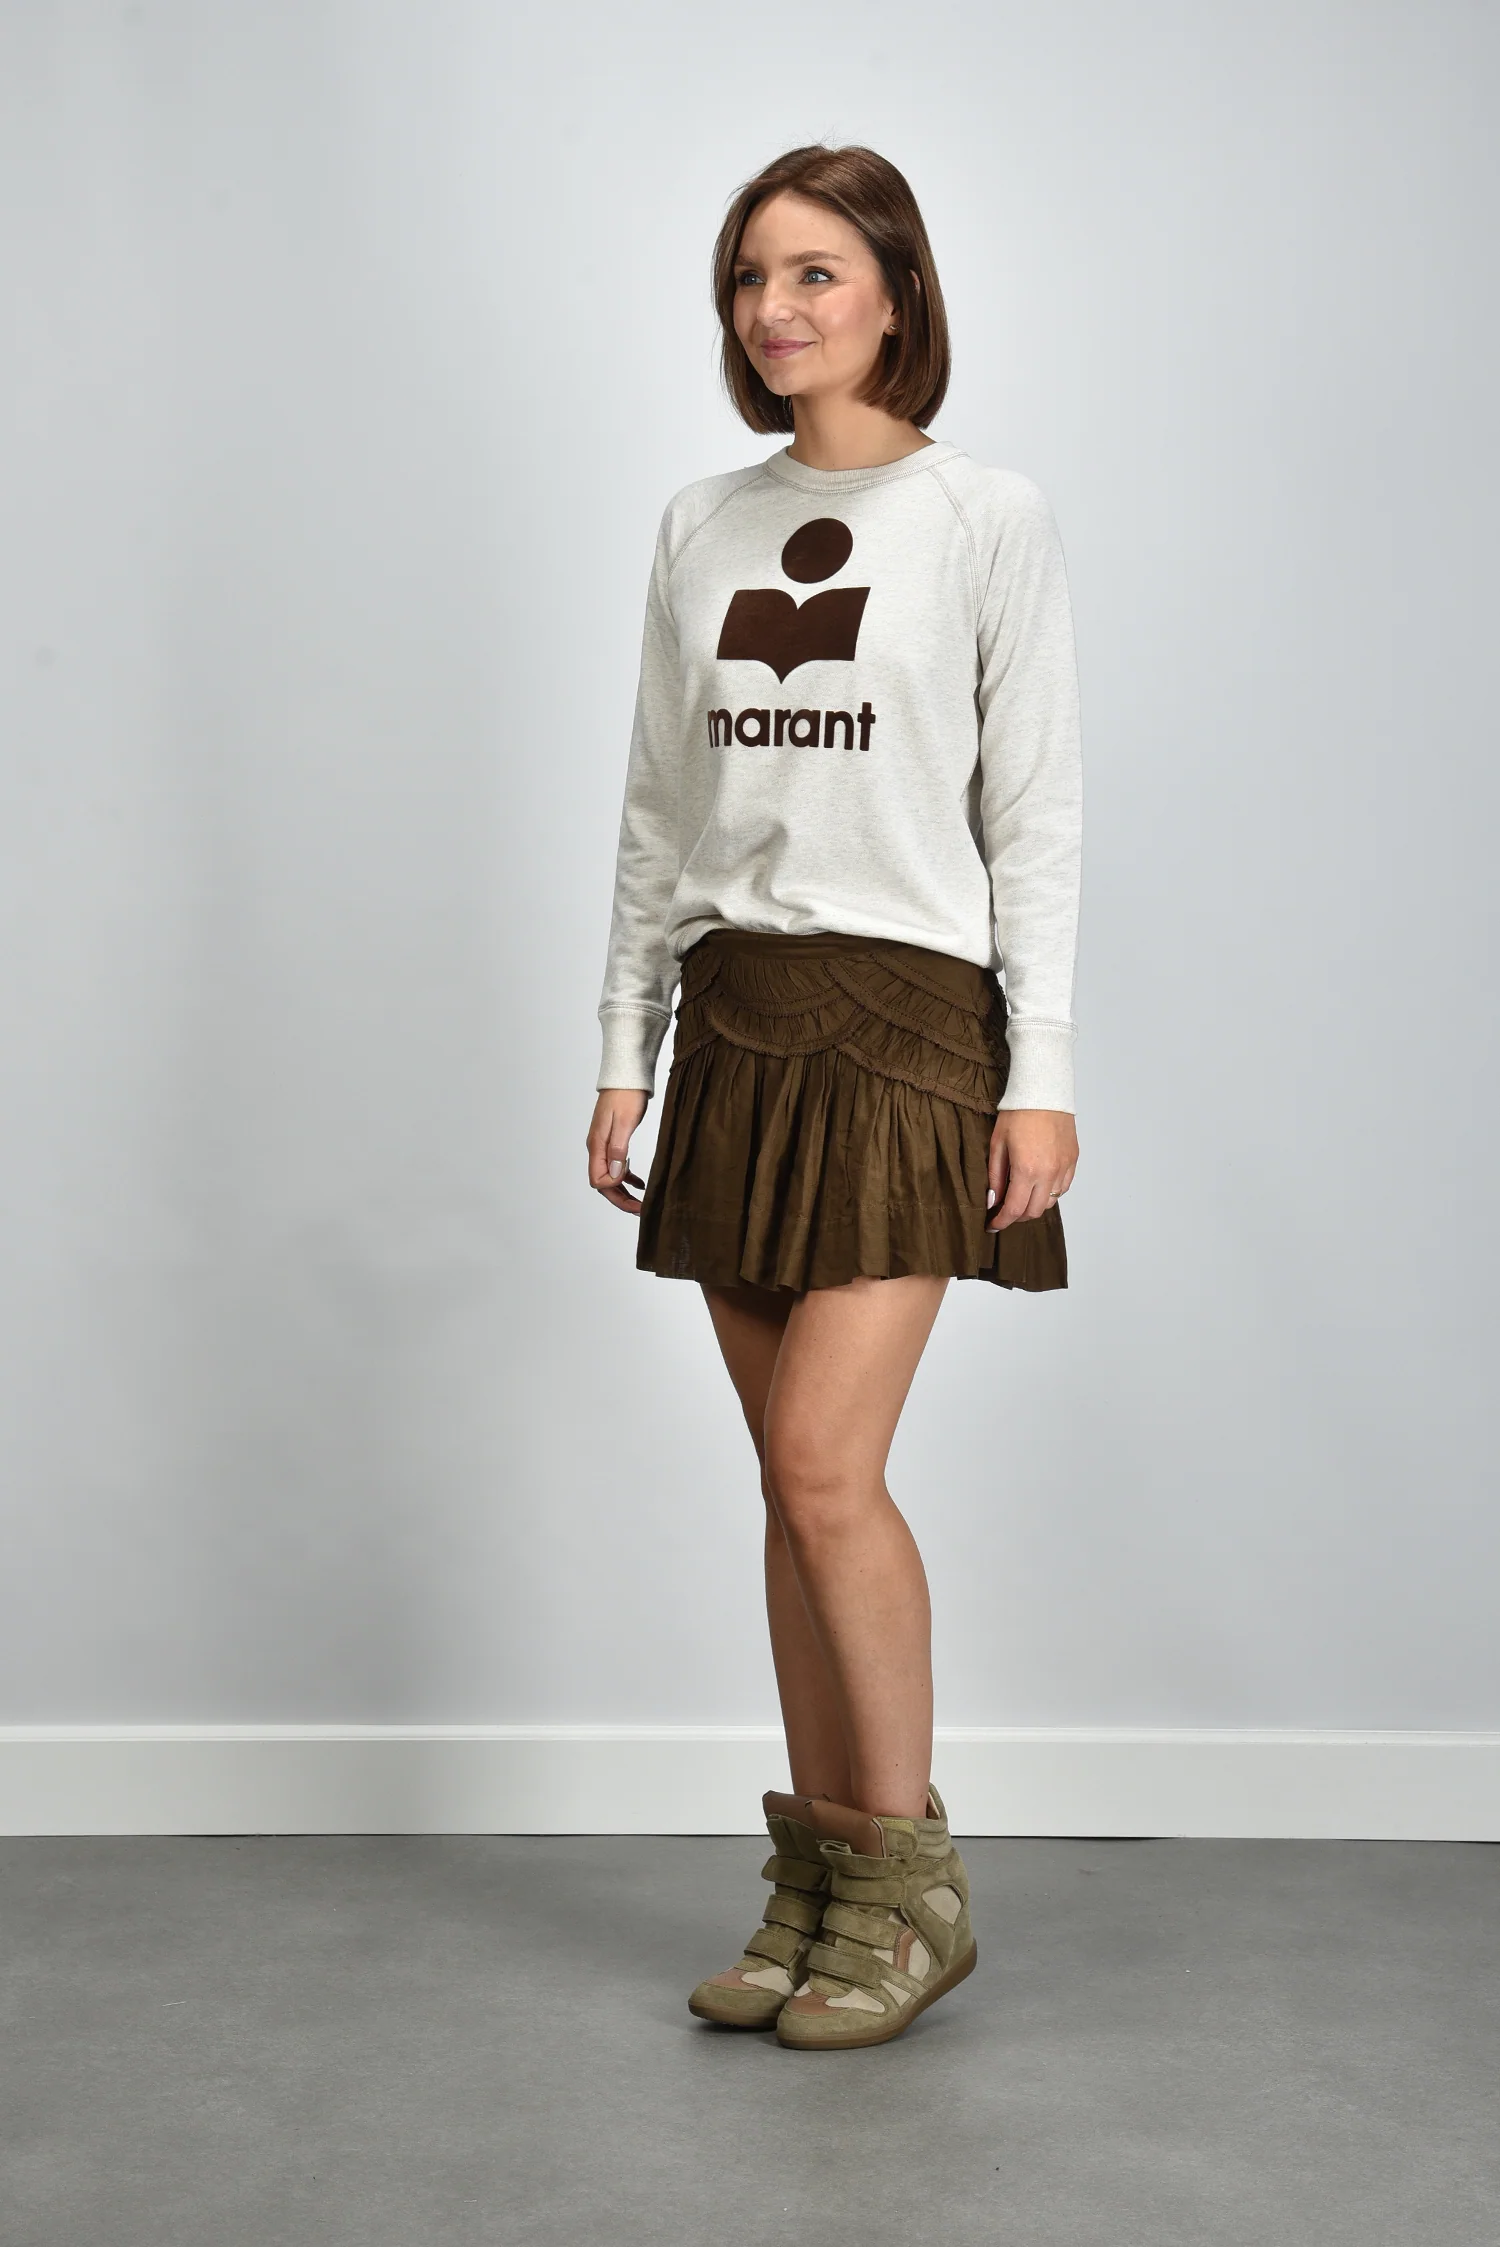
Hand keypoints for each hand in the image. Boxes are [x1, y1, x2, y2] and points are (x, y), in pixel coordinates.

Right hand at [588, 1088, 649, 1213]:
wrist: (626, 1075)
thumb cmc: (626, 1094)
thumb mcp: (625, 1122)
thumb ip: (618, 1149)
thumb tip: (614, 1176)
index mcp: (597, 1145)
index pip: (598, 1181)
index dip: (615, 1190)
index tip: (634, 1189)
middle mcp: (597, 1148)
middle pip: (603, 1184)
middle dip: (620, 1199)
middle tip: (641, 1210)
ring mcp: (604, 1144)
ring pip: (610, 1177)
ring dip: (624, 1191)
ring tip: (642, 1202)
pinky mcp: (613, 1140)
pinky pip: (617, 1166)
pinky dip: (627, 1177)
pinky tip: (641, 1183)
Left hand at [987, 1109, 1077, 1228]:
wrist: (1044, 1091)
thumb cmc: (1018, 1113)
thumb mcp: (997, 1144)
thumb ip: (995, 1177)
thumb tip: (993, 1200)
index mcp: (1027, 1170)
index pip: (1014, 1209)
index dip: (1001, 1222)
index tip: (992, 1225)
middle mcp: (1049, 1172)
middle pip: (1034, 1211)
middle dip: (1017, 1216)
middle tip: (1005, 1211)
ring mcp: (1064, 1167)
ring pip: (1050, 1202)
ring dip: (1034, 1204)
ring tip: (1022, 1196)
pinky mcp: (1073, 1160)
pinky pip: (1063, 1187)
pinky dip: (1050, 1192)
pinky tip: (1038, 1184)